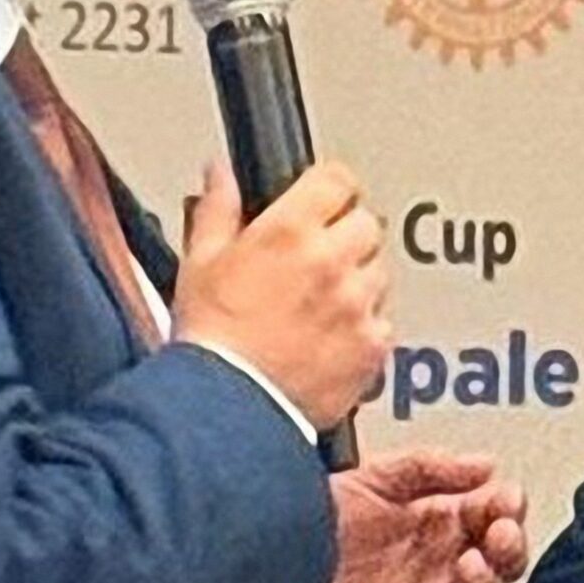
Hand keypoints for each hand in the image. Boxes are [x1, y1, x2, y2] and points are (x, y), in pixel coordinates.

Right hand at [173, 158, 391, 429]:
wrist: (229, 409)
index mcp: (290, 231)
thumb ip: (218, 209)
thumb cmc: (211, 341)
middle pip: (366, 225)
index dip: (330, 188)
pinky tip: (332, 339)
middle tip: (318, 257)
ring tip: (320, 305)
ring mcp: (358, 305)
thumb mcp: (200, 262)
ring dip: (358, 280)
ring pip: (379, 273)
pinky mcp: (372, 347)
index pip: (338, 180)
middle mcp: (332, 262)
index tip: (323, 199)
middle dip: (346, 234)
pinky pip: (383, 323)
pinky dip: (365, 327)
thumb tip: (221, 173)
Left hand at [329, 450, 529, 582]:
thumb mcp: (374, 477)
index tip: (506, 498)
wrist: (267, 558)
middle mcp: (442, 563)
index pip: (495, 514)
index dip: (507, 506)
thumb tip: (486, 466)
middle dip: (511, 545)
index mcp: (440, 520)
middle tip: (499, 531)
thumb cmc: (312, 519)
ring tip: (469, 564)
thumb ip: (429, 467)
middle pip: (503, 561)